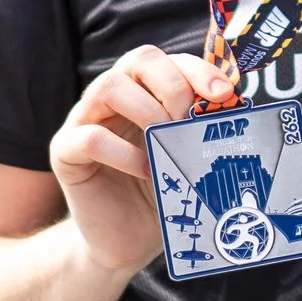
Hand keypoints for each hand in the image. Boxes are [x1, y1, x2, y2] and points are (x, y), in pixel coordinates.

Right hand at [50, 45, 237, 272]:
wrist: (125, 241)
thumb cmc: (162, 191)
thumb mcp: (188, 155)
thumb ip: (203, 127)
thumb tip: (237, 105)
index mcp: (144, 90)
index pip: (168, 59)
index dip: (198, 70)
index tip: (224, 94)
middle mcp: (112, 97)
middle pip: (137, 58)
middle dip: (173, 85)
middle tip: (188, 120)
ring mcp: (84, 120)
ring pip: (107, 86)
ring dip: (147, 111)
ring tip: (165, 142)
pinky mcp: (65, 152)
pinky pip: (89, 137)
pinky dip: (123, 152)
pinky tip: (145, 171)